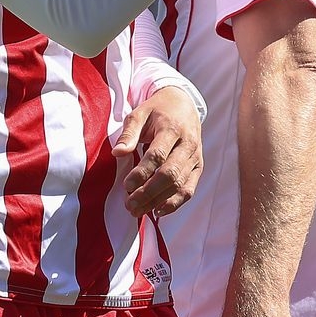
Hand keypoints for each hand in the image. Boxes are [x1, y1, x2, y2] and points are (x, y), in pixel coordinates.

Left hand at [115, 85, 202, 217]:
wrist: (184, 105)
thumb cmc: (157, 111)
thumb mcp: (140, 114)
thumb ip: (129, 133)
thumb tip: (117, 153)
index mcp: (172, 128)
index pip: (158, 155)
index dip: (142, 173)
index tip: (126, 185)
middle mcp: (188, 144)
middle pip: (170, 174)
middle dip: (149, 192)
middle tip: (129, 204)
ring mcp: (195, 157)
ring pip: (180, 185)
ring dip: (158, 201)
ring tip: (138, 211)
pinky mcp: (198, 167)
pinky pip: (189, 189)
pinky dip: (175, 203)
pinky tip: (158, 211)